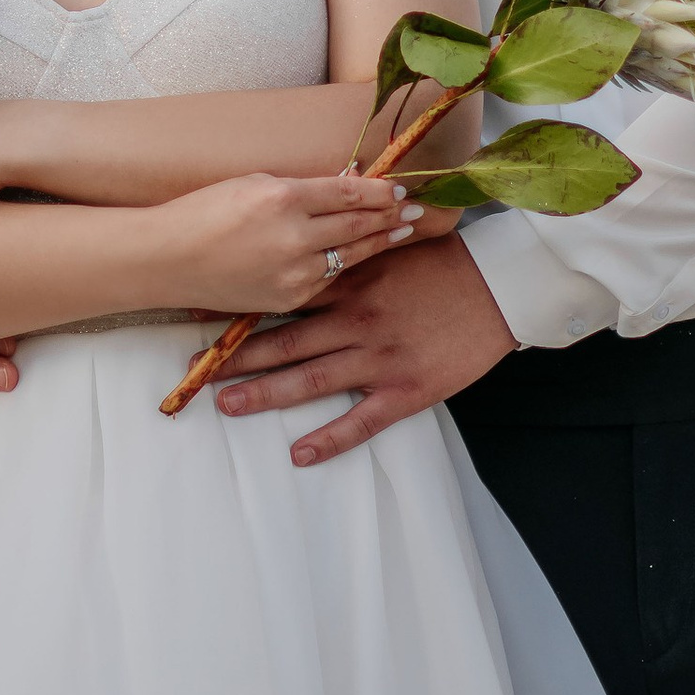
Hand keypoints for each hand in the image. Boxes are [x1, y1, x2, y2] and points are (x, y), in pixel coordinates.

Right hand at [166, 171, 421, 316]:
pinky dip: (345, 264)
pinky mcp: (287, 298)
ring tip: (403, 231)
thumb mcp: (252, 184)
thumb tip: (340, 185)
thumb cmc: (203, 212)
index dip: (377, 190)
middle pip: (356, 224)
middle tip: (416, 208)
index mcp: (283, 198)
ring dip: (379, 241)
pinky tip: (361, 255)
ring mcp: (292, 272)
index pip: (346, 192)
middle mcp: (293, 237)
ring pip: (349, 254)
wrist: (167, 260)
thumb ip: (299, 187)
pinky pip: (326, 278)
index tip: (398, 187)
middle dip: (389, 215)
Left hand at [210, 233, 517, 466]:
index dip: (239, 305)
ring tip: (226, 404)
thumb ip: (349, 249)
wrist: (499, 287)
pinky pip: (362, 420)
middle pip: (285, 341)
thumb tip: (307, 241)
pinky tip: (299, 453)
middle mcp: (357, 321)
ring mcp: (380, 359)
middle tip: (194, 369)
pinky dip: (329, 439)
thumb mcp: (392, 246)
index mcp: (352, 284)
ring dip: (266, 392)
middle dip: (236, 356)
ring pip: (311, 379)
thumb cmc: (445, 263)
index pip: (282, 295)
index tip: (196, 310)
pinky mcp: (408, 390)